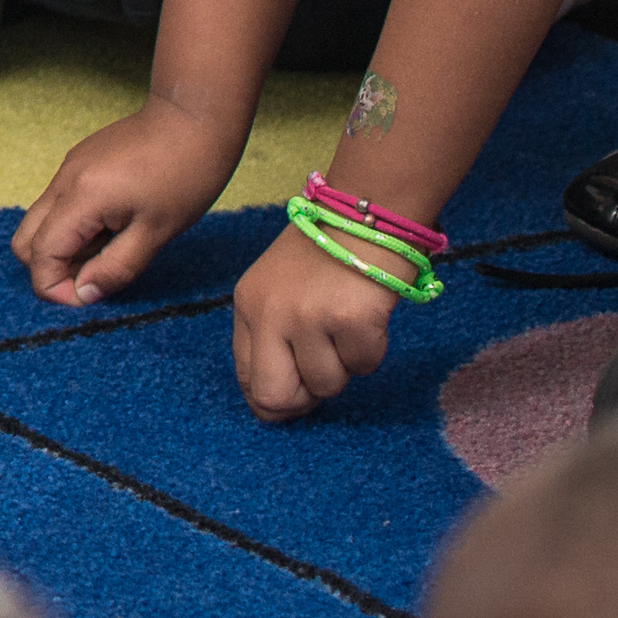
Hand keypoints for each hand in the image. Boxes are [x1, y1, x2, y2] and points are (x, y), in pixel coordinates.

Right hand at [12, 95, 246, 308]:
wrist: (193, 117)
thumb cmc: (185, 175)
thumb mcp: (157, 232)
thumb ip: (116, 267)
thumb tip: (85, 294)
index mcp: (81, 198)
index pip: (40, 255)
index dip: (56, 288)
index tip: (89, 299)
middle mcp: (63, 182)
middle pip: (25, 240)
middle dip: (50, 270)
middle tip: (95, 279)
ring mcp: (67, 170)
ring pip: (40, 222)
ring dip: (63, 249)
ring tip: (108, 253)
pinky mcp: (78, 163)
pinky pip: (58, 205)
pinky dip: (72, 228)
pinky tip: (112, 228)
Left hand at [230, 217, 404, 417]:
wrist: (364, 216)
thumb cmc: (325, 255)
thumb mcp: (279, 290)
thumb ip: (273, 337)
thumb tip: (281, 401)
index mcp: (247, 306)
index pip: (246, 379)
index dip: (276, 400)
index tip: (300, 395)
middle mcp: (269, 314)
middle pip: (274, 397)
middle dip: (305, 399)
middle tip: (326, 373)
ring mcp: (308, 318)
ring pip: (327, 385)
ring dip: (344, 367)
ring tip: (347, 328)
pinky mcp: (349, 321)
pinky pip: (363, 366)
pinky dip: (371, 350)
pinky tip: (367, 318)